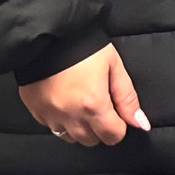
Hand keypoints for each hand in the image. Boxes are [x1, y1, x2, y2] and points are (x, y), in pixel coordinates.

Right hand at [18, 45, 147, 146]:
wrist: (46, 33)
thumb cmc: (83, 46)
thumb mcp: (114, 66)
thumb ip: (127, 98)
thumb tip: (140, 124)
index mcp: (93, 106)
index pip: (113, 136)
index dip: (119, 127)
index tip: (117, 114)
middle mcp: (70, 116)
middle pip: (91, 140)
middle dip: (100, 128)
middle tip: (99, 107)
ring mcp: (49, 115)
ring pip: (70, 137)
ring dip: (79, 128)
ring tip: (80, 105)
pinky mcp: (34, 110)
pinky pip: (51, 126)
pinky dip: (60, 120)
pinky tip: (63, 102)